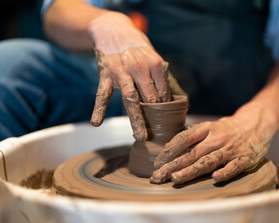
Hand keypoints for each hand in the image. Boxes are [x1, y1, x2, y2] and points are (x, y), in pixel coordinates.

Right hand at [88, 12, 170, 140]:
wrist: (114, 30)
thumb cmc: (138, 50)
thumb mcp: (154, 58)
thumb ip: (165, 78)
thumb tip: (182, 99)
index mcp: (154, 64)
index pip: (163, 92)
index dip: (166, 108)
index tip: (167, 121)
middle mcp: (139, 68)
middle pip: (150, 98)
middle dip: (156, 117)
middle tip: (161, 134)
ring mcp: (121, 72)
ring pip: (130, 98)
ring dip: (137, 119)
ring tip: (141, 137)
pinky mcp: (105, 74)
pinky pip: (101, 94)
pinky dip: (98, 108)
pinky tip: (96, 122)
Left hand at [150, 115, 272, 183]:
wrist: (256, 123)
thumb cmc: (227, 129)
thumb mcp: (210, 127)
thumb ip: (194, 138)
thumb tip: (170, 151)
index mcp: (207, 128)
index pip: (184, 138)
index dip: (169, 149)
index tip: (157, 162)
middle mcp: (217, 138)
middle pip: (192, 153)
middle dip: (173, 165)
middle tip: (158, 176)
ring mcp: (231, 149)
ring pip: (209, 161)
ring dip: (191, 170)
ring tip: (176, 178)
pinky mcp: (245, 158)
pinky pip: (234, 166)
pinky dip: (225, 172)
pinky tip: (214, 179)